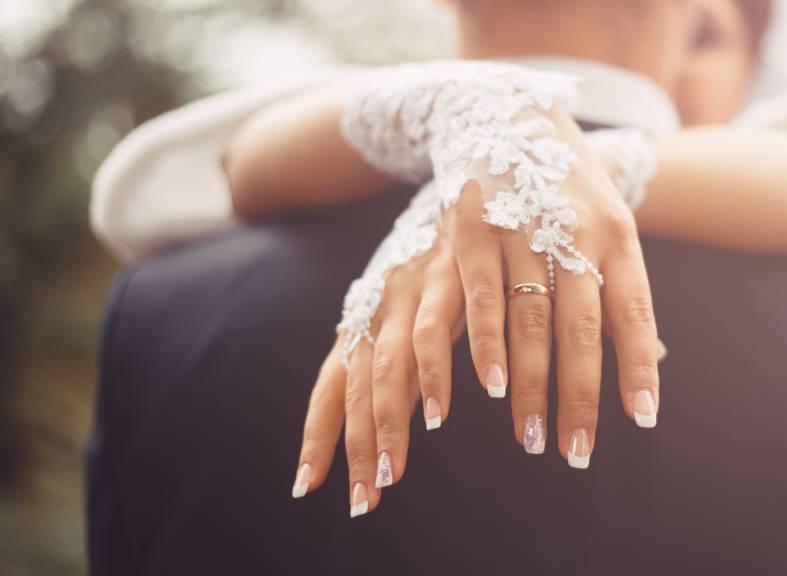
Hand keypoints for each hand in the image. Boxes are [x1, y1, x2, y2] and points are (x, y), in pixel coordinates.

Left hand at [292, 229, 463, 516]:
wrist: (472, 178)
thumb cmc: (445, 259)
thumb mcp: (416, 309)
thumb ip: (406, 360)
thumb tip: (398, 421)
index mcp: (366, 319)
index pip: (330, 387)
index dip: (318, 436)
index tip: (305, 485)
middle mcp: (378, 307)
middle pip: (356, 389)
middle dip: (357, 448)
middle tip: (362, 500)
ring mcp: (409, 291)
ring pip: (387, 369)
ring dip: (390, 425)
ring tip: (392, 476)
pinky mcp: (448, 276)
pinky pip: (436, 332)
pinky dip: (437, 376)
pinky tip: (443, 413)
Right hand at [443, 112, 661, 468]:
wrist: (508, 115)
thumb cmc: (567, 188)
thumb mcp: (608, 226)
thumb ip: (621, 291)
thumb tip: (654, 361)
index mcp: (617, 233)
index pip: (634, 311)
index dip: (638, 365)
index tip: (642, 418)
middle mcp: (573, 231)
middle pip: (581, 328)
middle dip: (580, 395)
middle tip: (575, 452)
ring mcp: (522, 229)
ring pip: (530, 321)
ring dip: (531, 386)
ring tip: (533, 438)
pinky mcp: (472, 230)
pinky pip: (480, 298)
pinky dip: (485, 345)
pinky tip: (489, 387)